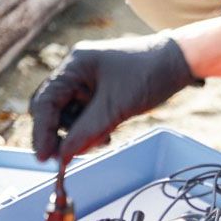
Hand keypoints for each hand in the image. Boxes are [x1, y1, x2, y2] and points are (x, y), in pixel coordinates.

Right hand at [30, 35, 199, 161]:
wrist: (178, 63)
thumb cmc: (150, 74)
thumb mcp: (117, 107)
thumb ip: (88, 131)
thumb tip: (63, 155)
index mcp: (74, 66)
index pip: (45, 102)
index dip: (42, 131)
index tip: (43, 157)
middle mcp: (76, 71)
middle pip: (53, 109)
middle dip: (60, 134)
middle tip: (66, 157)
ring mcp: (88, 81)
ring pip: (70, 115)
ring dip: (80, 132)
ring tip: (102, 139)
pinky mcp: (101, 91)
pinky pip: (86, 114)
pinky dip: (92, 128)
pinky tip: (106, 133)